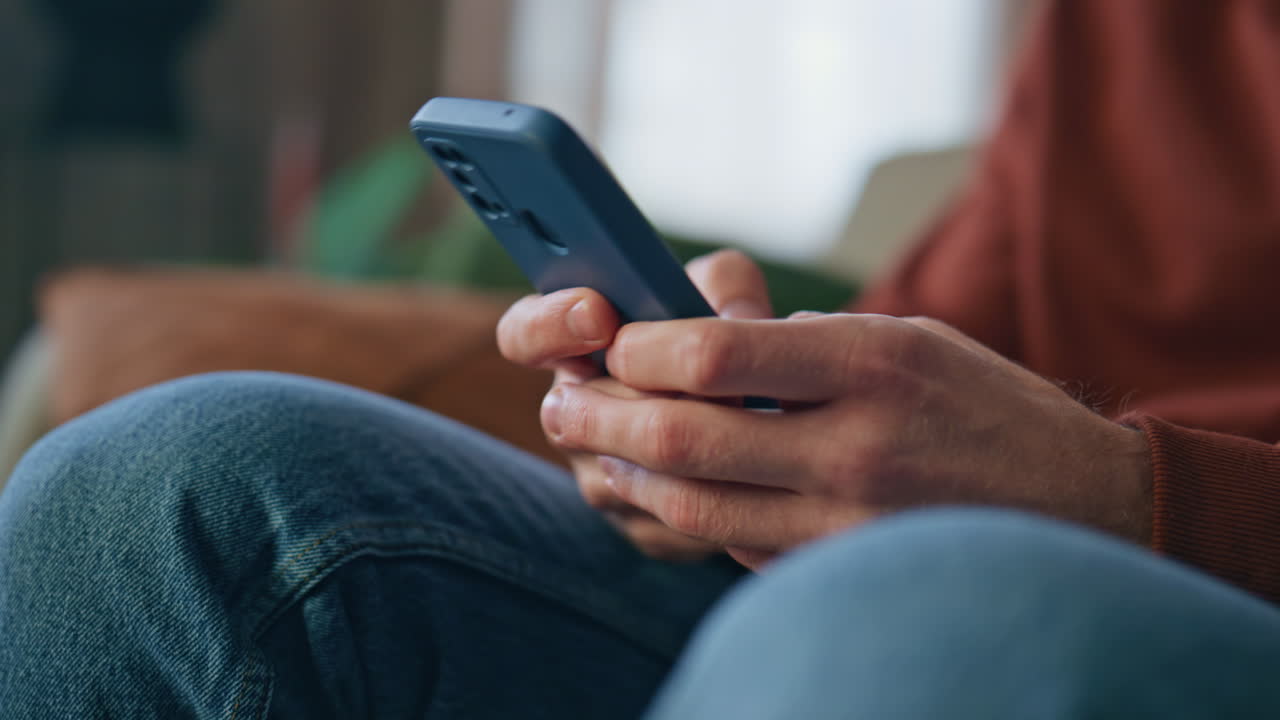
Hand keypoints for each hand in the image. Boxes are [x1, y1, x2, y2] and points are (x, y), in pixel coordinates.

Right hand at [497, 249, 773, 559]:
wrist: (770, 419)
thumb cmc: (735, 336)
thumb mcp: (729, 294)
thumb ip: (722, 285)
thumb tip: (731, 319)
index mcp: (574, 346)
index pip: (524, 335)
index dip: (548, 325)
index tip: (598, 314)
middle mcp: (573, 415)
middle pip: (573, 417)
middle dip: (640, 399)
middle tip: (699, 383)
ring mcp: (601, 478)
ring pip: (621, 475)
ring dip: (683, 450)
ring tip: (745, 422)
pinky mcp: (643, 527)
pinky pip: (665, 521)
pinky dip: (713, 493)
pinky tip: (755, 471)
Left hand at [539, 313, 1153, 569]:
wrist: (1075, 504)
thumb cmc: (981, 405)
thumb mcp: (905, 339)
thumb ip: (800, 347)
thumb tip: (691, 347)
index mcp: (872, 364)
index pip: (717, 359)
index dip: (642, 348)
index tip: (616, 339)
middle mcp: (855, 447)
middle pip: (685, 438)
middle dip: (604, 415)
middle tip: (562, 399)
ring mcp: (845, 521)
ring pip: (693, 505)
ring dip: (624, 472)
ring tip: (588, 443)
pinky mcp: (835, 568)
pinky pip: (731, 540)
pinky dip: (680, 511)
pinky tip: (656, 484)